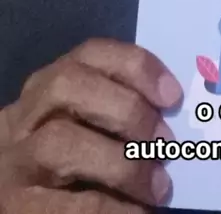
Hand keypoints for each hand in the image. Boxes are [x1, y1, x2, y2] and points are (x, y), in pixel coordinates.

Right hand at [0, 38, 181, 212]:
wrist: (16, 202)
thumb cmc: (66, 159)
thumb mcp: (85, 125)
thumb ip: (115, 111)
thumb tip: (170, 119)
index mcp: (48, 86)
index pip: (90, 53)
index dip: (135, 67)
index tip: (172, 95)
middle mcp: (25, 115)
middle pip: (68, 86)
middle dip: (127, 110)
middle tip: (166, 141)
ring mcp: (17, 161)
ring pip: (59, 142)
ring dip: (120, 163)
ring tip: (158, 185)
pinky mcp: (18, 208)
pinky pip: (65, 205)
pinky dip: (111, 208)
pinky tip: (139, 212)